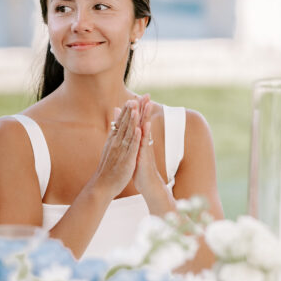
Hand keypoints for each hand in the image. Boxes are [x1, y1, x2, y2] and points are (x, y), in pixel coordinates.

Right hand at [92, 100, 141, 200]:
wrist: (103, 184)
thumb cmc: (107, 167)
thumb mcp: (109, 149)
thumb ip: (113, 135)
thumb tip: (113, 127)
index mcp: (112, 140)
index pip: (120, 123)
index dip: (126, 112)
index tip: (131, 100)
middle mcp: (115, 143)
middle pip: (124, 125)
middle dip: (130, 112)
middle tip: (134, 98)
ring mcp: (120, 150)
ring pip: (127, 133)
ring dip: (132, 120)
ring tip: (136, 108)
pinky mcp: (126, 159)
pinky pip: (131, 147)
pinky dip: (134, 138)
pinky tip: (138, 129)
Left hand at [133, 95, 169, 212]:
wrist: (149, 186)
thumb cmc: (141, 169)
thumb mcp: (135, 153)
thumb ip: (133, 141)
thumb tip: (132, 132)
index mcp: (139, 141)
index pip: (139, 122)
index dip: (138, 110)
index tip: (137, 95)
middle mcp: (144, 143)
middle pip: (144, 122)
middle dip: (145, 109)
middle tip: (146, 94)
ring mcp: (145, 149)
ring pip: (146, 130)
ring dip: (146, 117)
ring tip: (146, 104)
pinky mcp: (145, 156)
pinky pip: (145, 143)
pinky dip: (145, 134)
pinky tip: (145, 125)